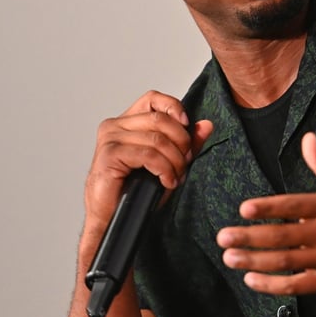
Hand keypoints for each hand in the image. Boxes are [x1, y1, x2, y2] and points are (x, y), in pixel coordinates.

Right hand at [84, 90, 212, 231]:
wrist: (112, 217)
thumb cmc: (136, 190)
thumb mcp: (169, 162)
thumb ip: (187, 143)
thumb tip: (206, 125)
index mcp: (127, 122)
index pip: (153, 99)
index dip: (174, 107)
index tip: (187, 124)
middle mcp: (115, 126)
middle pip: (160, 120)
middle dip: (181, 142)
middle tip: (184, 163)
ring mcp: (110, 139)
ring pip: (157, 139)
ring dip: (174, 161)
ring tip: (175, 176)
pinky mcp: (109, 155)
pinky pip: (148, 155)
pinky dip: (164, 169)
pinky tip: (166, 181)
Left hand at [216, 132, 315, 295]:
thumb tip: (308, 137)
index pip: (295, 205)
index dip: (269, 208)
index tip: (244, 208)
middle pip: (283, 236)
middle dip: (250, 237)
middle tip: (223, 237)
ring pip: (286, 261)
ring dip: (254, 260)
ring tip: (230, 257)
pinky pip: (297, 285)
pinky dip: (272, 285)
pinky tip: (251, 279)